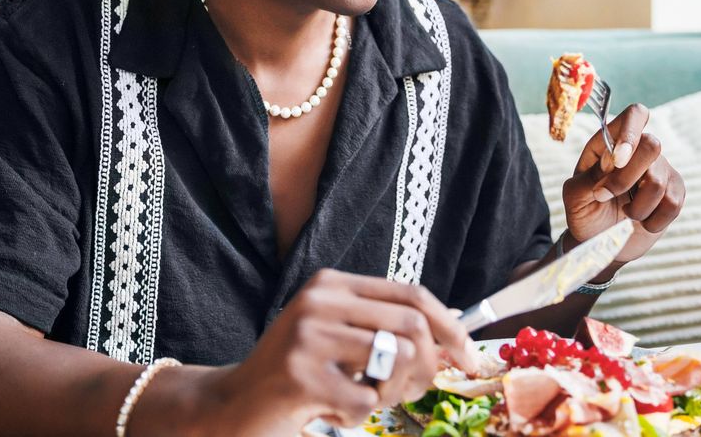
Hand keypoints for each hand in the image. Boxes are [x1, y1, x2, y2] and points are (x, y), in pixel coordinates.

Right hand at [218, 269, 479, 433]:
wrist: (231, 406)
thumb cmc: (295, 376)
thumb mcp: (337, 337)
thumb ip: (383, 328)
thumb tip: (454, 340)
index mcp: (332, 283)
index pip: (411, 293)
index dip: (449, 326)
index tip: (469, 356)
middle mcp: (319, 300)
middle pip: (411, 325)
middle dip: (429, 366)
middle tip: (415, 392)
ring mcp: (307, 336)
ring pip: (396, 360)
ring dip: (394, 392)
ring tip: (366, 398)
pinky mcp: (299, 376)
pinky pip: (366, 402)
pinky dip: (360, 416)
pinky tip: (331, 411)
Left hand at [562, 104, 684, 264]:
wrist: (601, 242)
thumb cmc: (585, 214)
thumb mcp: (574, 198)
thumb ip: (588, 178)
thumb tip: (611, 159)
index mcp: (610, 142)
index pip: (634, 115)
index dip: (631, 132)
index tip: (618, 160)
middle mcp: (639, 150)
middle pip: (652, 144)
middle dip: (627, 178)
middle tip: (604, 197)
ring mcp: (660, 170)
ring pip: (659, 181)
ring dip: (637, 208)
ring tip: (625, 214)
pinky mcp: (674, 192)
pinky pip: (673, 203)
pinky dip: (653, 221)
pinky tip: (642, 222)